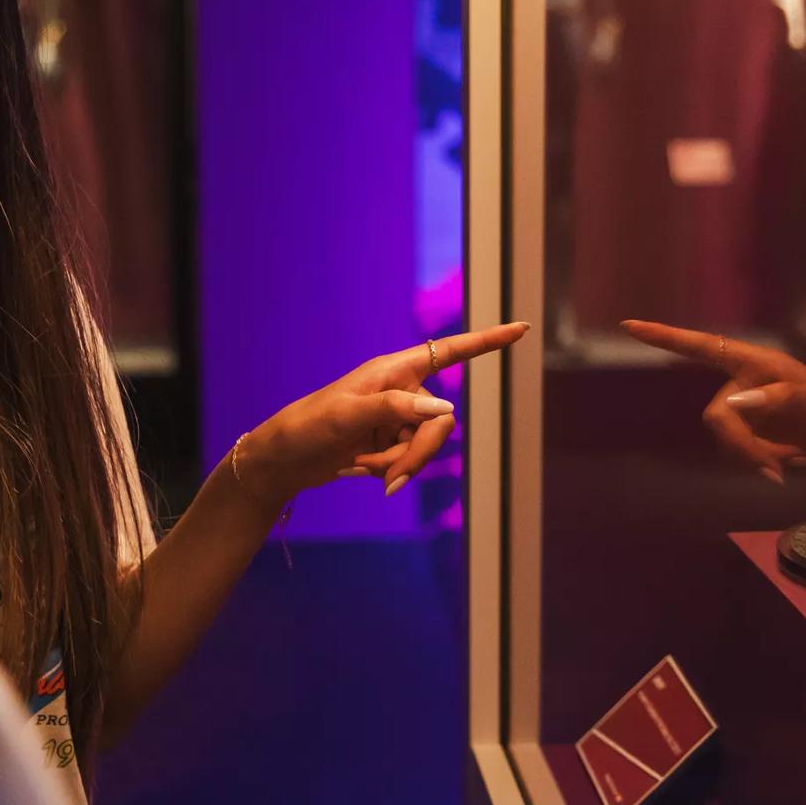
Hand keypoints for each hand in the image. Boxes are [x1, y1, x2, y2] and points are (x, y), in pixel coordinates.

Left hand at [235, 322, 529, 511]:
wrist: (283, 461)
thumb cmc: (308, 427)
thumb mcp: (347, 415)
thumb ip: (395, 409)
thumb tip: (443, 411)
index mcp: (394, 370)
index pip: (451, 351)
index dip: (488, 341)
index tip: (522, 327)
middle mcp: (402, 390)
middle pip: (441, 422)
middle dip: (419, 453)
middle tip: (388, 477)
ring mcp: (397, 418)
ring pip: (427, 446)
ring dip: (400, 465)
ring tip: (364, 468)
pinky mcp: (390, 442)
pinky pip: (410, 460)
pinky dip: (391, 470)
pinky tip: (361, 469)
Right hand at [620, 319, 805, 496]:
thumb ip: (780, 400)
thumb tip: (736, 402)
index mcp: (754, 363)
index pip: (702, 347)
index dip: (664, 338)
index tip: (629, 326)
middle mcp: (741, 383)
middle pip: (716, 414)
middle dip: (739, 444)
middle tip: (772, 470)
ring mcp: (743, 410)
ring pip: (722, 437)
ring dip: (749, 457)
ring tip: (784, 468)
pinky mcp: (747, 434)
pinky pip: (732, 451)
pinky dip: (753, 463)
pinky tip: (780, 468)